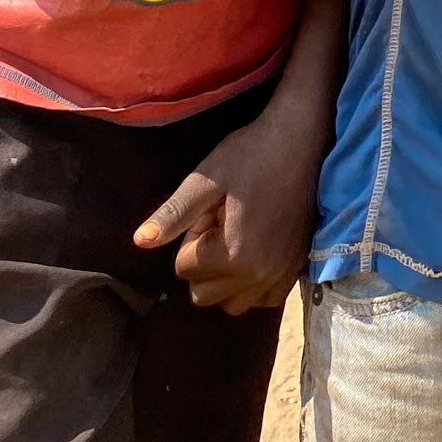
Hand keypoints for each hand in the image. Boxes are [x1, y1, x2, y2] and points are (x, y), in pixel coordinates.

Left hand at [133, 108, 316, 313]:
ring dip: (224, 279)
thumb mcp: (205, 179)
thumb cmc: (250, 153)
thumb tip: (140, 242)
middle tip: (221, 222)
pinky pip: (263, 299)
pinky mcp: (297, 268)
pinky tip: (254, 254)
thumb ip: (173, 214)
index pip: (183, 269)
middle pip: (203, 293)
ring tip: (236, 238)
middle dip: (203, 262)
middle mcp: (259, 274)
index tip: (212, 208)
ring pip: (231, 303)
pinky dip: (252, 286)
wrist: (302, 138)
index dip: (192, 234)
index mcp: (233, 254)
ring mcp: (281, 274)